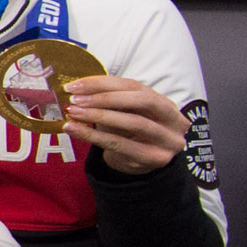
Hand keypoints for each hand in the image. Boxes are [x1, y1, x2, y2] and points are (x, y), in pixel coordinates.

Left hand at [64, 75, 189, 176]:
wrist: (137, 163)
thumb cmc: (128, 133)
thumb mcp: (123, 114)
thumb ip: (108, 100)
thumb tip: (77, 88)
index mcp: (166, 103)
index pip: (135, 86)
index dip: (104, 83)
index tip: (76, 85)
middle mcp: (174, 120)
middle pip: (141, 100)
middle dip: (106, 98)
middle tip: (76, 99)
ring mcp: (168, 141)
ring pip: (133, 122)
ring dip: (98, 115)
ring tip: (73, 112)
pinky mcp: (155, 158)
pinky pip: (119, 144)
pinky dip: (92, 135)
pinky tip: (73, 129)